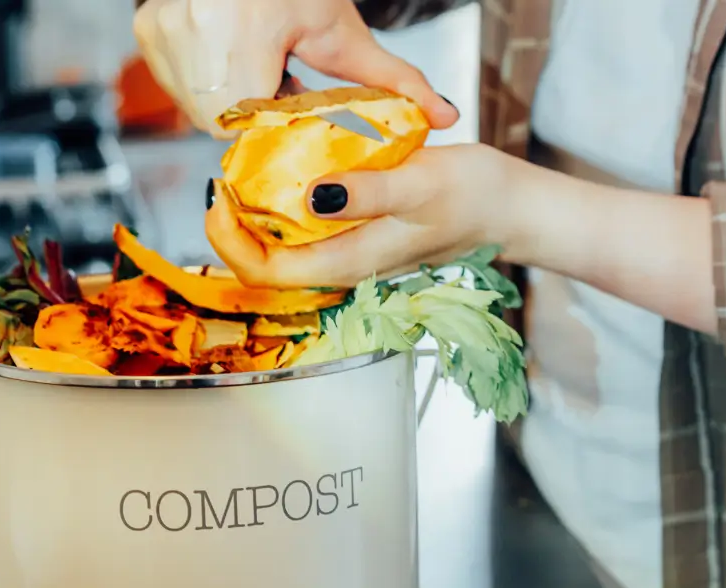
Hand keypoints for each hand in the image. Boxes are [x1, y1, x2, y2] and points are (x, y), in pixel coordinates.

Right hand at [132, 0, 458, 137]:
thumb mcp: (343, 31)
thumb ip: (394, 79)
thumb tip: (443, 116)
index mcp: (245, 31)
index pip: (252, 123)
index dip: (273, 129)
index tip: (293, 114)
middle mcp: (195, 31)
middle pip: (223, 122)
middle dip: (254, 118)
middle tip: (278, 86)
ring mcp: (164, 31)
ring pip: (197, 108)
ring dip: (229, 103)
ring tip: (256, 67)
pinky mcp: (149, 32)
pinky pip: (178, 86)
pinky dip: (206, 85)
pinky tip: (230, 57)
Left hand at [205, 144, 529, 287]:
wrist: (506, 207)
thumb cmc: (470, 196)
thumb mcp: (420, 184)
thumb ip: (367, 193)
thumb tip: (313, 197)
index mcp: (348, 263)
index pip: (267, 272)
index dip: (231, 242)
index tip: (219, 199)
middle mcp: (342, 267)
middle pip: (265, 266)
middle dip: (234, 230)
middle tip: (225, 181)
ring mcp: (348, 256)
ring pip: (282, 251)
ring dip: (255, 221)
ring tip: (245, 177)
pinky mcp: (357, 239)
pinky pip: (304, 235)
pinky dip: (282, 211)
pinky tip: (283, 178)